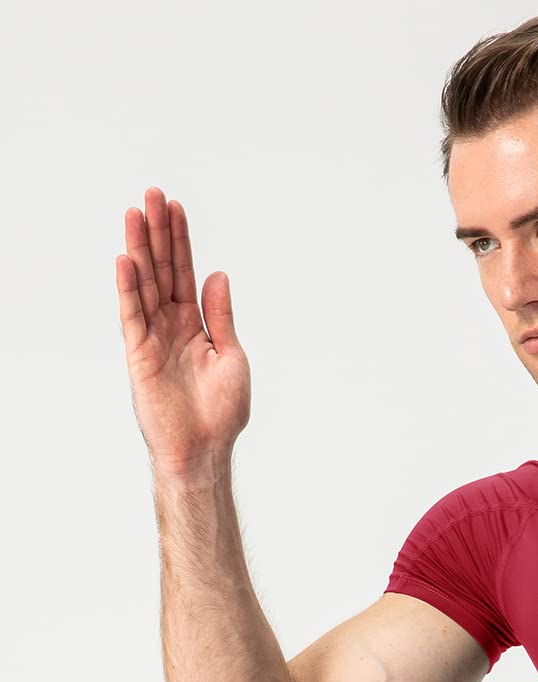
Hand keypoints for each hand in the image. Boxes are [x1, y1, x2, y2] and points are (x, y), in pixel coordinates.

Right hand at [115, 186, 250, 475]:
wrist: (206, 450)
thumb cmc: (222, 412)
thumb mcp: (231, 356)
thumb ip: (220, 316)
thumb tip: (217, 275)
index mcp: (195, 326)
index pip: (185, 273)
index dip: (181, 241)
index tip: (176, 207)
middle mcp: (171, 326)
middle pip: (162, 270)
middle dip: (158, 233)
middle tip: (152, 194)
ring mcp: (153, 338)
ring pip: (144, 284)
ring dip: (140, 249)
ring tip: (135, 213)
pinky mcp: (138, 355)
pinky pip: (132, 315)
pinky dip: (128, 288)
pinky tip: (125, 260)